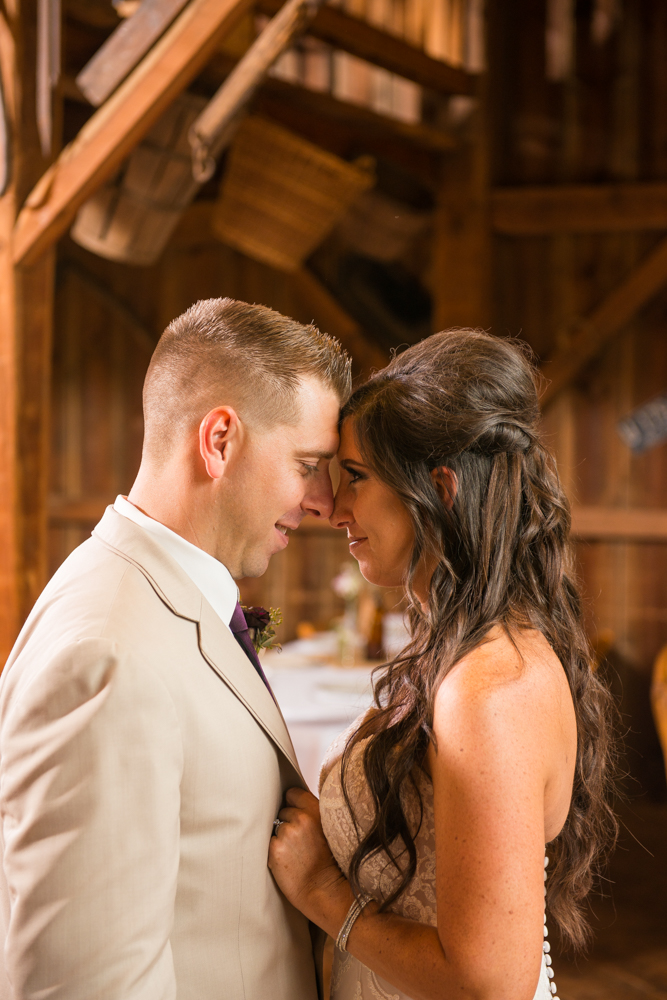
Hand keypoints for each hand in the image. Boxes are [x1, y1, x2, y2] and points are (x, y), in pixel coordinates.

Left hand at [268, 787, 349, 926]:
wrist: (324, 890)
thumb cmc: (328, 862)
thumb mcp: (327, 830)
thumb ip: (312, 814)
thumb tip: (294, 804)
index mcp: (316, 810)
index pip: (292, 793)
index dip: (292, 804)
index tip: (295, 814)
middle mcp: (301, 818)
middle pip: (282, 811)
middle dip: (286, 823)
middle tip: (298, 841)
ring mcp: (286, 833)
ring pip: (275, 828)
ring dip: (280, 838)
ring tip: (294, 853)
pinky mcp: (275, 849)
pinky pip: (268, 843)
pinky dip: (274, 851)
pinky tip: (286, 861)